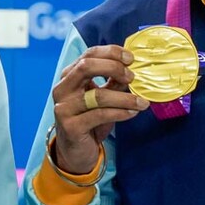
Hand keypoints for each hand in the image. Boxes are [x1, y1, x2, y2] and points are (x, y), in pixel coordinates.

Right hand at [51, 45, 148, 173]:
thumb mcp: (102, 98)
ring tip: (142, 102)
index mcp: (69, 76)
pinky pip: (100, 115)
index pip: (88, 55)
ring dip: (125, 98)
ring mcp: (64, 108)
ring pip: (98, 96)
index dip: (110, 53)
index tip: (130, 59)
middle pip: (86, 67)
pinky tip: (132, 113)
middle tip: (132, 77)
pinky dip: (120, 112)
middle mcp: (62, 89)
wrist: (76, 152)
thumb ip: (112, 83)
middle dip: (113, 68)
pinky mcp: (70, 126)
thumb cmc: (90, 120)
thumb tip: (132, 70)